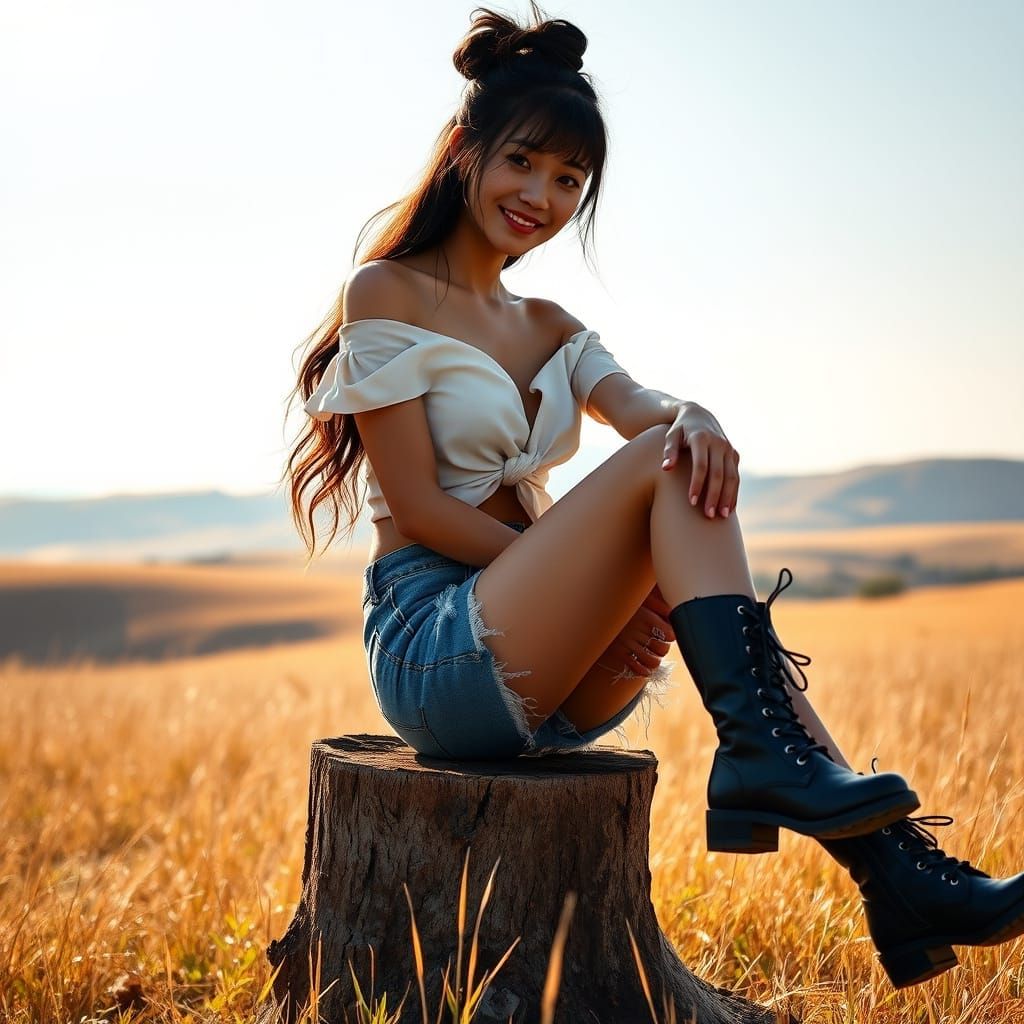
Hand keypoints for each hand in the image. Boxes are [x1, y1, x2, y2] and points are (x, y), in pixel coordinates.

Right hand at [599, 585, 674, 677]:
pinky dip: (643, 671)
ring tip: (652, 657)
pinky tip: (645, 669)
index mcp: (646, 617)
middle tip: (658, 645)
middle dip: (663, 649)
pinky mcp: (618, 652)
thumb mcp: (643, 601)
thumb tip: (673, 613)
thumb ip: (660, 607)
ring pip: (652, 661)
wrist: (597, 609)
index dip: (671, 636)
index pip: (670, 634)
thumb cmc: (626, 607)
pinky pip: (636, 667)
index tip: (667, 634)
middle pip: (663, 649)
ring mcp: (628, 643)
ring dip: (655, 661)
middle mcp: (638, 631)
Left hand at [660, 403, 739, 518]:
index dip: (697, 484)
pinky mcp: (734, 454)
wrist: (698, 415)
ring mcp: (728, 449)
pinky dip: (734, 492)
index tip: (692, 502)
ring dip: (728, 497)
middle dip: (714, 495)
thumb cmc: (679, 429)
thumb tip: (666, 468)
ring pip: (732, 476)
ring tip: (721, 517)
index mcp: (701, 438)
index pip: (701, 465)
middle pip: (719, 474)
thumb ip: (669, 451)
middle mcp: (718, 443)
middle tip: (708, 515)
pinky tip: (729, 508)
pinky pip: (736, 476)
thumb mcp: (671, 436)